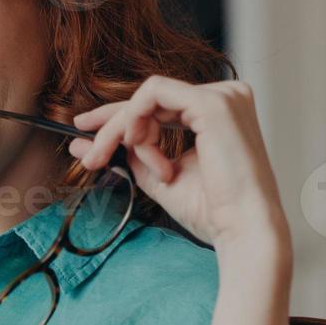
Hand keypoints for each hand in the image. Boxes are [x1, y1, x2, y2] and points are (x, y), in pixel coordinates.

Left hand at [67, 76, 290, 252]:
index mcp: (218, 113)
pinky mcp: (212, 102)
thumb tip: (82, 143)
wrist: (242, 229)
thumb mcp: (158, 176)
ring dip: (126, 131)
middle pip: (148, 99)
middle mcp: (225, 97)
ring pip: (146, 97)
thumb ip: (127, 154)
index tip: (83, 129)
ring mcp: (222, 96)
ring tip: (138, 164)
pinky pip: (152, 95)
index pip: (158, 104)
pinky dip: (135, 121)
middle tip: (89, 157)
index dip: (116, 115)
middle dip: (111, 128)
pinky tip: (140, 146)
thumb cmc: (212, 211)